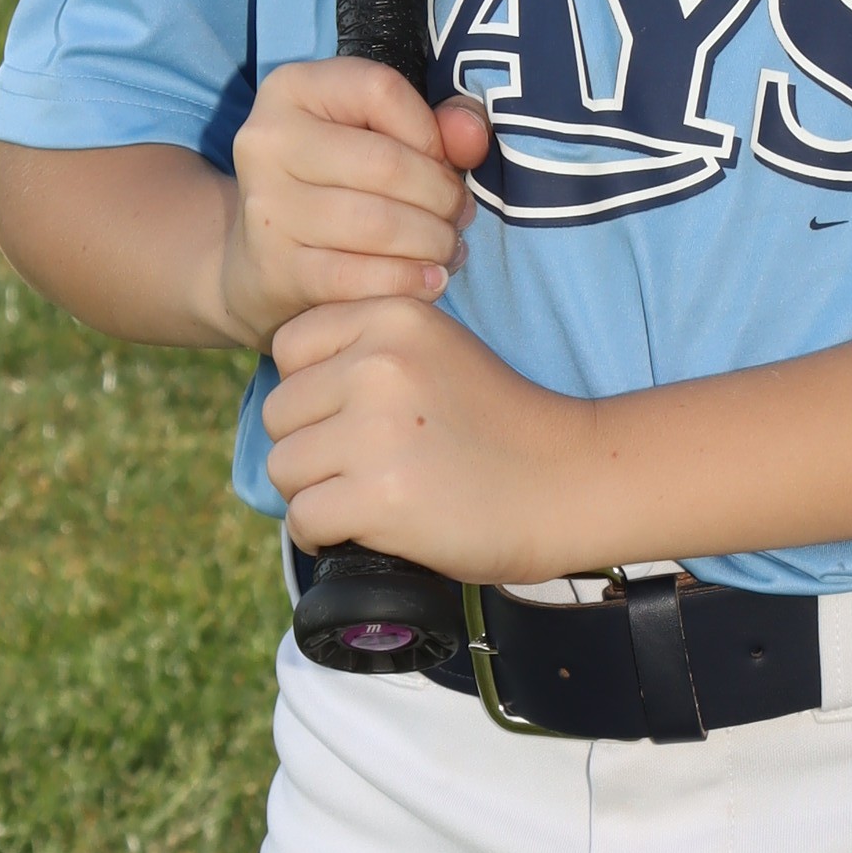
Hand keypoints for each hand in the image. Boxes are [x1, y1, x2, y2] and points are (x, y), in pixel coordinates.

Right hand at [218, 59, 493, 351]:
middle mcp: (267, 139)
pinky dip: (407, 282)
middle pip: (387, 163)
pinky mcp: (274, 267)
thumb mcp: (381, 135)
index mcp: (292, 88)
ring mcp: (266, 205)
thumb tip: (474, 138)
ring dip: (433, 242)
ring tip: (447, 248)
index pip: (381, 90)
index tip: (444, 163)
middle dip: (443, 198)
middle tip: (460, 219)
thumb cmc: (339, 184)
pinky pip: (359, 277)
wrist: (263, 260)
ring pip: (379, 224)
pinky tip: (429, 280)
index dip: (431, 131)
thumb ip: (441, 124)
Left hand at [263, 295, 602, 584]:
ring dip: (315, 493)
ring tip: (369, 498)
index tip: (353, 418)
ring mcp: (375, 431)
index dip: (311, 392)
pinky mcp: (378, 496)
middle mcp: (377, 364)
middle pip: (280, 413)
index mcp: (393, 317)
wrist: (572, 482)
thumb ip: (369, 351)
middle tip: (364, 468)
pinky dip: (323, 535)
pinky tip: (364, 530)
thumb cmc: (502, 425)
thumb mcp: (438, 350)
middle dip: (310, 447)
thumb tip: (289, 392)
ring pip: (284, 467)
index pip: (289, 348)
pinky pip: (303, 518)